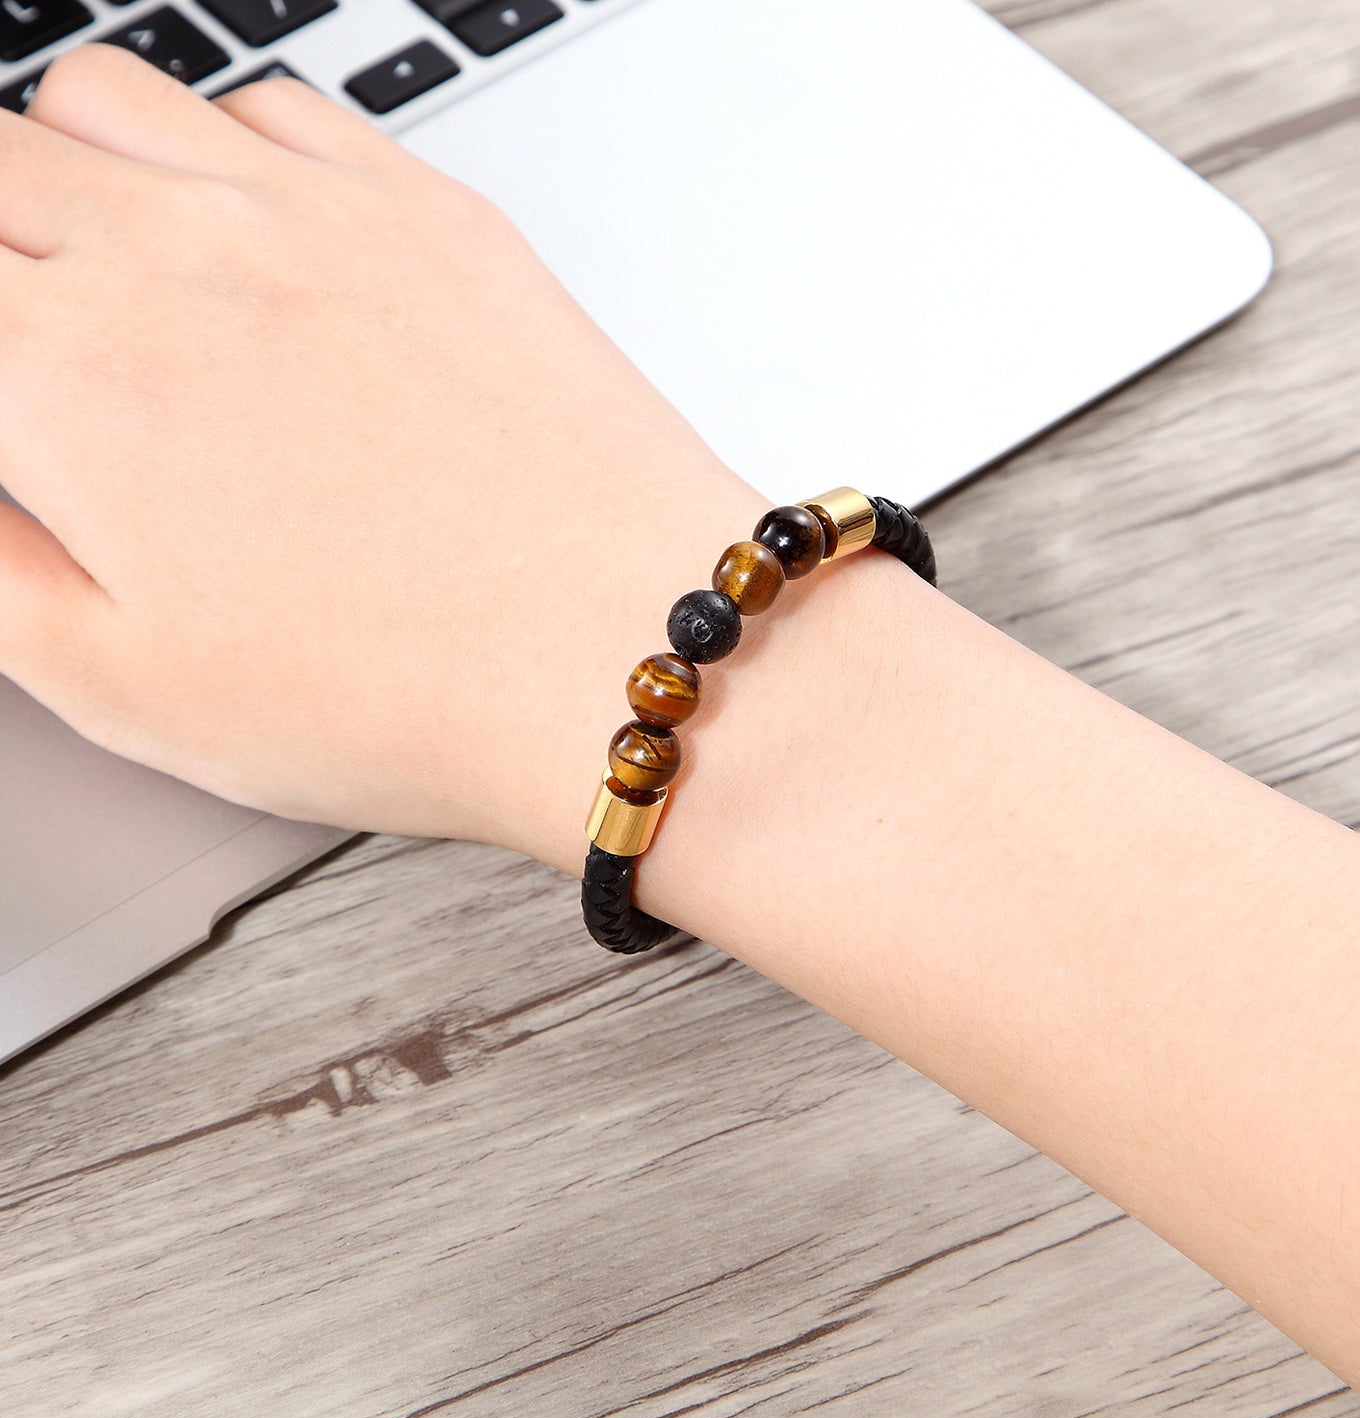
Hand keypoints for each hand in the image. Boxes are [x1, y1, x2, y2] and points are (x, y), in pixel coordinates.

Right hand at [0, 45, 771, 867]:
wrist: (620, 652)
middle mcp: (178, 257)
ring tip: (117, 275)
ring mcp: (314, 214)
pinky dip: (223, 149)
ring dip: (77, 172)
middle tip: (42, 343)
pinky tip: (250, 237)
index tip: (19, 398)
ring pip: (111, 104)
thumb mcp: (130, 689)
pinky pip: (274, 108)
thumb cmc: (406, 692)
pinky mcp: (430, 213)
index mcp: (70, 380)